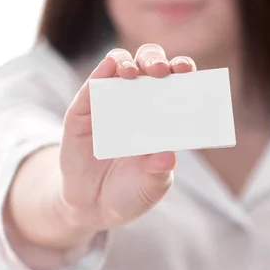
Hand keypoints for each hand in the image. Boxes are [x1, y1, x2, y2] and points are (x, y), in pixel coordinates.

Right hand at [58, 43, 196, 230]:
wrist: (94, 208)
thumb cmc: (131, 193)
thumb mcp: (150, 188)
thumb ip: (159, 172)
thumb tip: (169, 156)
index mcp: (162, 116)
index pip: (175, 84)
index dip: (182, 72)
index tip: (187, 70)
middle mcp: (137, 102)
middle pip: (148, 66)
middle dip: (155, 61)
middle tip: (160, 71)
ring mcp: (109, 104)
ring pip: (119, 66)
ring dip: (127, 63)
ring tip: (131, 73)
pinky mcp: (82, 112)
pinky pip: (92, 87)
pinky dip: (101, 73)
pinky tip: (109, 67)